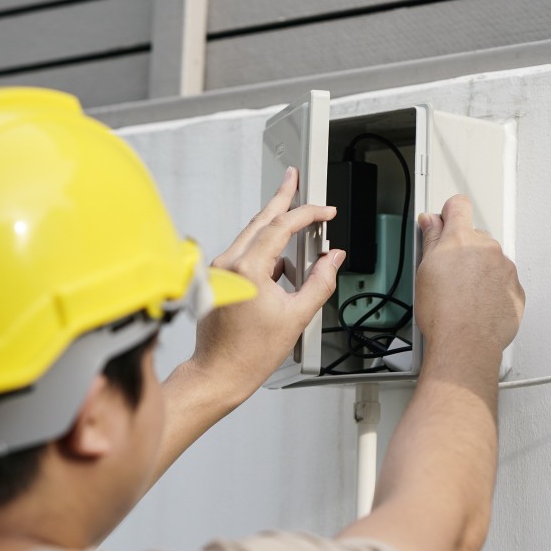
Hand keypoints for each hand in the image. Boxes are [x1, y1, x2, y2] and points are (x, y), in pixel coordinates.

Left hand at [190, 167, 344, 403]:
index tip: (325, 212)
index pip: (280, 227)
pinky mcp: (218, 279)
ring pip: (251, 235)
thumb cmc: (249, 353)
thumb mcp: (297, 316)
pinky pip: (244, 253)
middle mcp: (227, 265)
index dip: (307, 214)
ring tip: (296, 219)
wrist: (219, 372)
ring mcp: (219, 270)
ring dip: (274, 225)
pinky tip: (282, 264)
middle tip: (294, 178)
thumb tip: (332, 258)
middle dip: (281, 197)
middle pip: (260, 219)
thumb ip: (320, 281)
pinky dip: (265, 250)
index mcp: (247, 270)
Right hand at [416, 195, 524, 356]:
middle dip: (464, 251)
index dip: (449, 213)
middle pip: (476, 237)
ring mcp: (505, 269)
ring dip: (479, 272)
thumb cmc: (443, 313)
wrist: (465, 343)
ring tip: (463, 296)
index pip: (459, 206)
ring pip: (491, 261)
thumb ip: (430, 239)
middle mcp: (488, 249)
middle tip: (448, 275)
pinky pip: (504, 282)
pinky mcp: (516, 290)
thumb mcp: (424, 270)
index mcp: (462, 239)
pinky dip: (493, 290)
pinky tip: (477, 306)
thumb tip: (430, 222)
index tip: (444, 223)